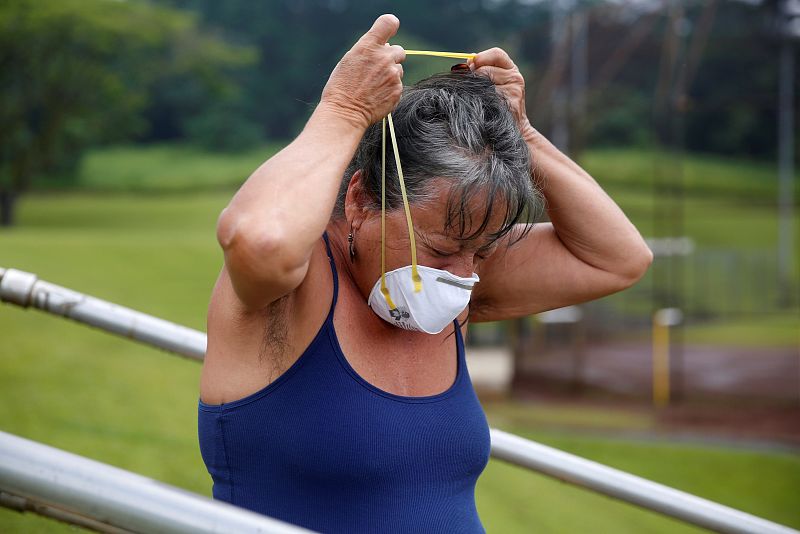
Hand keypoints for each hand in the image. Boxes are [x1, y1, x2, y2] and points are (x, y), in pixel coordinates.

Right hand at [320, 14, 405, 129]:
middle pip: (398, 50)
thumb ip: (368, 50)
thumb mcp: (349, 60)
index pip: (388, 23)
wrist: (345, 113)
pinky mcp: (398, 90)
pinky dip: (390, 89)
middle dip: (390, 57)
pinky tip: (376, 94)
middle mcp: (384, 58)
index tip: (389, 32)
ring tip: (373, 85)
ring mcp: (393, 74)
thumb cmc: (342, 86)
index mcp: (368, 46)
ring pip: (398, 69)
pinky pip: (398, 84)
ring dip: (389, 74)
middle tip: (376, 70)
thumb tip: (385, 46)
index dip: (390, 26)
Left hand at [468, 48, 533, 136]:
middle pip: (486, 69)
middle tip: (471, 87)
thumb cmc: (497, 106)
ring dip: (476, 91)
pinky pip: (488, 98)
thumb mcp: (493, 85)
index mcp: (511, 69)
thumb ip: (482, 71)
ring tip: (478, 100)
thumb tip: (466, 63)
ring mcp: (514, 91)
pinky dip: (480, 102)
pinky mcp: (510, 104)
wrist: (512, 130)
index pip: (496, 54)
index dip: (482, 58)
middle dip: (474, 78)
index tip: (471, 66)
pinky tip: (482, 108)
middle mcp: (515, 78)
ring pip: (485, 84)